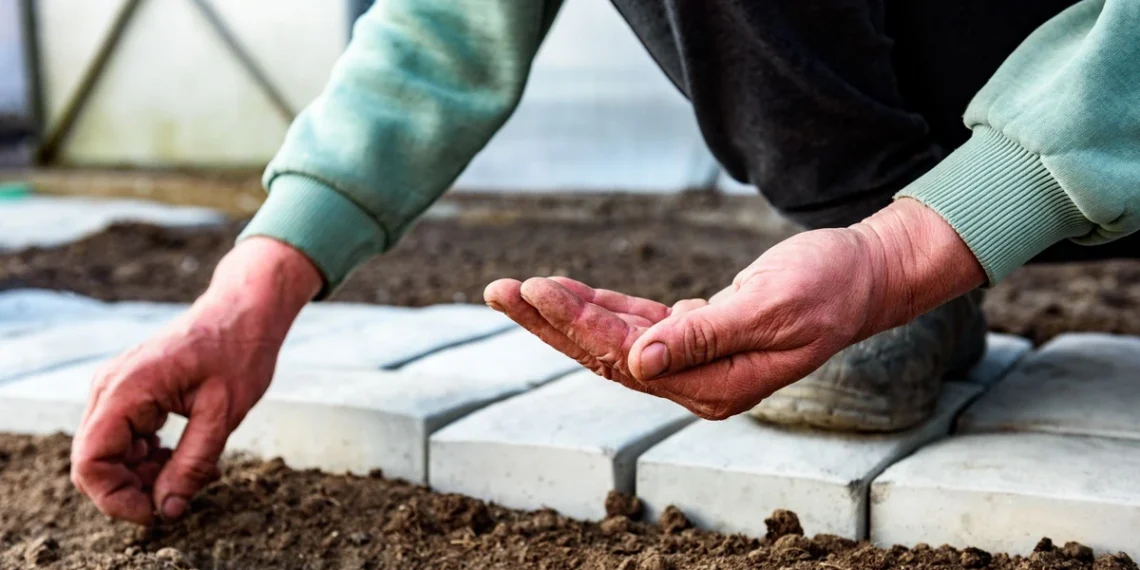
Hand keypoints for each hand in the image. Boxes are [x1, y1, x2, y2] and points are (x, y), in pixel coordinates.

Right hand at [70, 238, 321, 523]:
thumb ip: (192, 464)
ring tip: (200, 472)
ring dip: (149, 474)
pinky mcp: (133, 393)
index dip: (116, 498)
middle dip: (136, 488)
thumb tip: (167, 509)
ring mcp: (118, 389)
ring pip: (114, 453)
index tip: (156, 511)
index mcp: (126, 389)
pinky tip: (190, 458)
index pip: (90, 462)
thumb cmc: (238, 351)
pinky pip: (128, 438)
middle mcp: (110, 388)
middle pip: (97, 461)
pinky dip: (153, 457)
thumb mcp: (223, 414)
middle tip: (185, 492)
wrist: (245, 310)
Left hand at [485, 198, 983, 419]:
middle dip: (550, 323)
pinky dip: (602, 306)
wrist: (865, 277)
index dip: (576, 323)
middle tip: (499, 290)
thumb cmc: (828, 286)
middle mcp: (699, 382)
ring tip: (517, 289)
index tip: (534, 288)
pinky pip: (638, 323)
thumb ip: (704, 336)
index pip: (626, 358)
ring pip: (616, 339)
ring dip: (567, 314)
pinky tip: (569, 293)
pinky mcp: (698, 336)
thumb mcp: (768, 307)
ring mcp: (697, 362)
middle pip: (607, 355)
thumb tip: (638, 362)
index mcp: (715, 386)